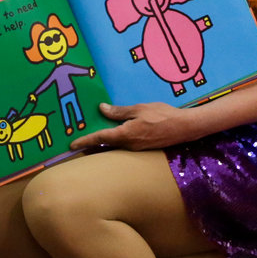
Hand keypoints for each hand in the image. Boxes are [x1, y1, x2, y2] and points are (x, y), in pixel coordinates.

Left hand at [69, 101, 192, 151]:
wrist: (185, 128)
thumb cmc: (163, 115)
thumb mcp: (139, 108)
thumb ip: (119, 111)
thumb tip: (102, 109)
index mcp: (125, 134)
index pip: (100, 138)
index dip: (84, 141)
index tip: (72, 145)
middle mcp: (128, 145)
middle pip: (105, 146)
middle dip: (91, 145)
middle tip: (78, 144)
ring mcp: (136, 148)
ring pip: (114, 147)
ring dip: (103, 144)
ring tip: (91, 140)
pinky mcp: (143, 148)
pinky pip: (124, 146)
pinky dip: (115, 142)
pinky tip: (114, 136)